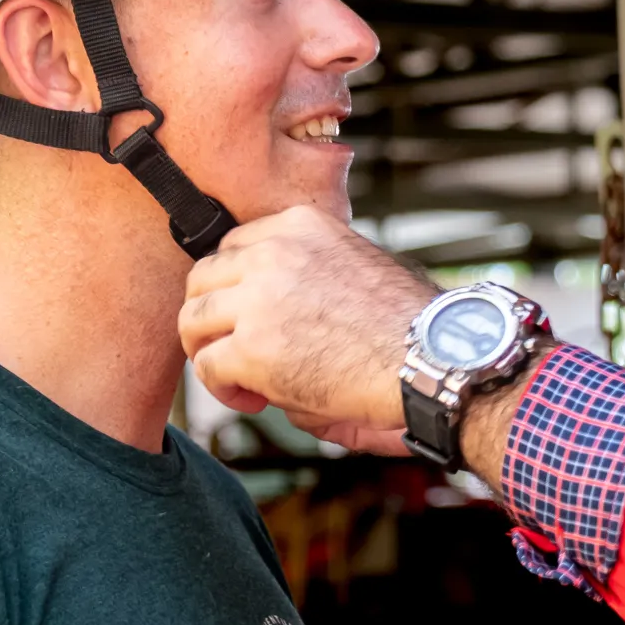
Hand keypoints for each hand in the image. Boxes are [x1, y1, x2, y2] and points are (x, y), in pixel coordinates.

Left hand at [180, 206, 438, 454]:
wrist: (431, 360)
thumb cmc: (406, 325)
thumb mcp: (355, 263)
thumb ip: (308, 270)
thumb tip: (267, 309)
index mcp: (300, 225)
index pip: (234, 248)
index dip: (235, 289)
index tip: (254, 319)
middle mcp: (274, 251)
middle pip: (202, 278)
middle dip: (212, 318)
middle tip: (236, 351)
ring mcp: (259, 298)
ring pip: (192, 320)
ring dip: (209, 351)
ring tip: (242, 379)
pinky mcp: (252, 347)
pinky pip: (208, 366)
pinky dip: (224, 389)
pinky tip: (257, 400)